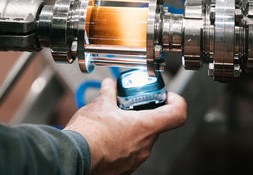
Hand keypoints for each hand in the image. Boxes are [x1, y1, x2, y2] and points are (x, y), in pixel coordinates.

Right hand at [64, 78, 186, 174]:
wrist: (74, 157)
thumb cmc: (90, 134)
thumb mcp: (100, 105)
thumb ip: (109, 93)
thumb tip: (109, 85)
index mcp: (145, 126)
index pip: (178, 114)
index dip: (177, 102)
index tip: (168, 97)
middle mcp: (145, 146)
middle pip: (156, 126)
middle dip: (145, 114)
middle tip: (131, 107)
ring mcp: (136, 159)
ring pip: (142, 140)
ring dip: (132, 129)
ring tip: (114, 122)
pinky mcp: (125, 169)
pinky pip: (130, 152)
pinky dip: (123, 143)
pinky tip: (107, 137)